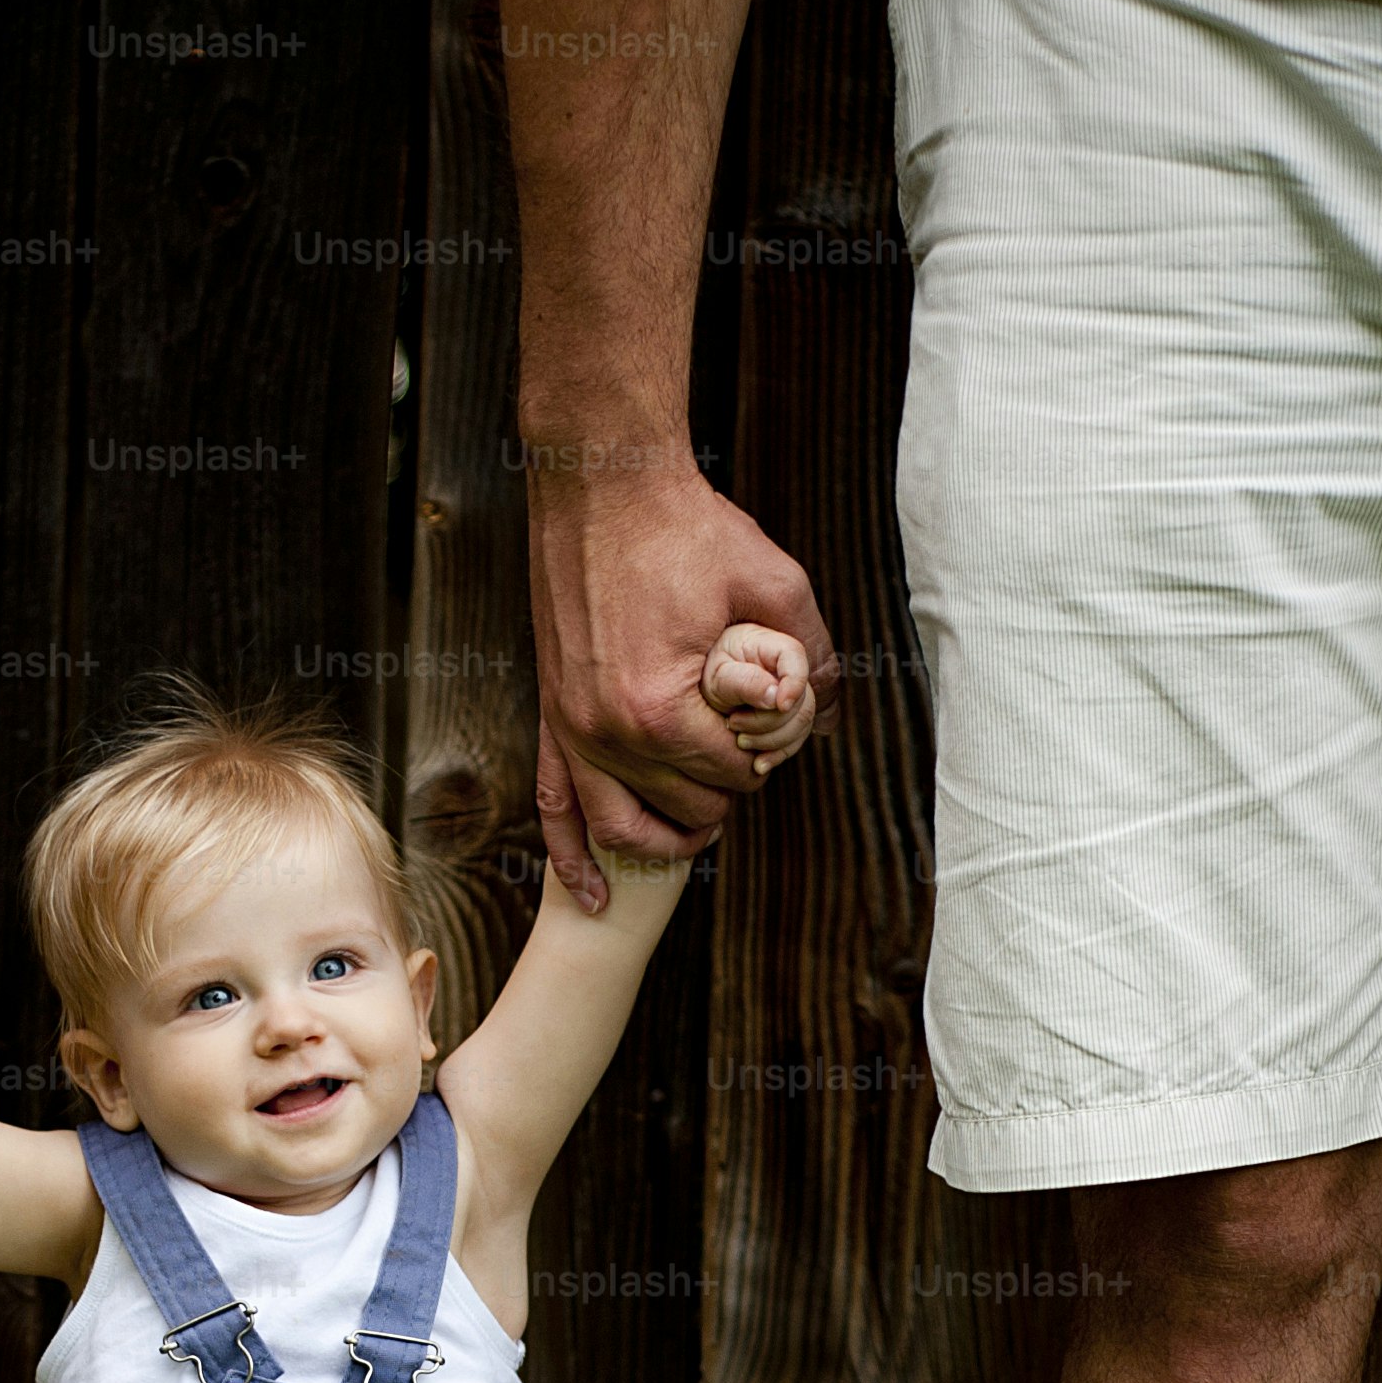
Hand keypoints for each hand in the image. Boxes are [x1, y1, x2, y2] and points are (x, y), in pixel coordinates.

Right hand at [526, 462, 824, 911]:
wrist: (602, 484)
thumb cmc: (687, 528)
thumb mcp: (775, 583)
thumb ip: (813, 656)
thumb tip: (829, 712)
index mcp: (661, 710)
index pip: (735, 777)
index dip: (768, 754)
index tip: (774, 719)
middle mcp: (607, 734)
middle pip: (687, 806)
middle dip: (727, 786)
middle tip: (747, 741)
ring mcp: (571, 730)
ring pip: (623, 827)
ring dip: (668, 835)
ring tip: (702, 827)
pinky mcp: (552, 719)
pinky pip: (555, 808)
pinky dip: (574, 859)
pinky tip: (597, 898)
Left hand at [703, 619, 818, 772]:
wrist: (692, 692)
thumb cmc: (701, 676)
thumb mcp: (716, 677)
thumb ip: (744, 682)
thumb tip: (775, 698)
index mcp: (770, 646)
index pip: (796, 656)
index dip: (795, 683)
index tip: (780, 705)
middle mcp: (786, 670)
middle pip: (804, 699)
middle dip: (772, 722)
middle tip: (734, 724)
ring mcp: (790, 696)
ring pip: (802, 723)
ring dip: (772, 741)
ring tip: (739, 740)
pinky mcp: (786, 719)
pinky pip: (795, 740)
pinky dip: (778, 755)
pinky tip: (758, 765)